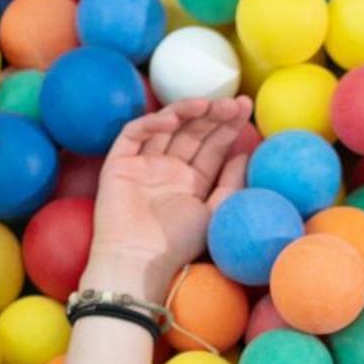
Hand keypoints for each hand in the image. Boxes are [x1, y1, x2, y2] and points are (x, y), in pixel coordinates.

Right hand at [87, 96, 252, 302]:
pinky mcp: (119, 163)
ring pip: (165, 127)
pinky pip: (133, 134)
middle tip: (233, 102)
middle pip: (191, 132)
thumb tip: (244, 154)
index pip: (210, 146)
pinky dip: (151, 124)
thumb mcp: (214, 213)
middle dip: (213, 114)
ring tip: (209, 104)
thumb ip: (230, 184)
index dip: (227, 126)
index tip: (244, 108)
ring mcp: (143, 164)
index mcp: (190, 181)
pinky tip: (173, 120)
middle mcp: (167, 169)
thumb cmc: (176, 245)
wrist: (138, 261)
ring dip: (186, 112)